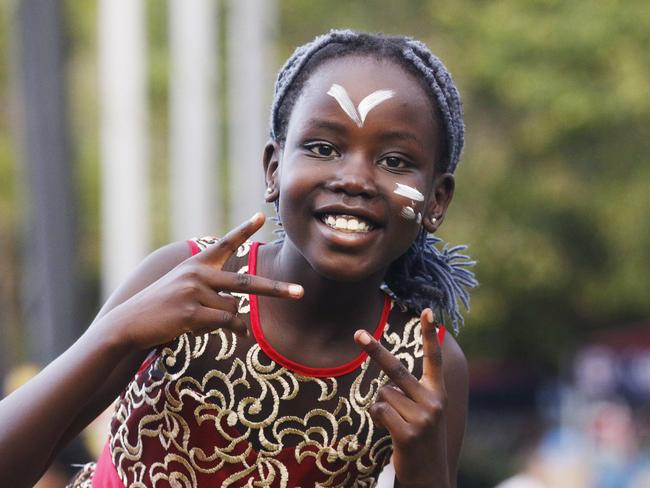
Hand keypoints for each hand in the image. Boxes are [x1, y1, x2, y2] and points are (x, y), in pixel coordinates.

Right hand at [103, 213, 303, 349]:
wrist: (130, 322)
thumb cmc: (162, 308)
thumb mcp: (185, 288)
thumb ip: (212, 291)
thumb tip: (241, 315)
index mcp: (198, 264)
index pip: (225, 243)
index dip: (244, 230)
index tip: (261, 216)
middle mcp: (198, 273)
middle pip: (246, 282)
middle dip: (276, 290)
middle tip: (300, 292)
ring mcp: (195, 292)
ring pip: (233, 308)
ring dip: (227, 320)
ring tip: (200, 321)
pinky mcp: (192, 311)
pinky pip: (225, 322)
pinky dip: (230, 329)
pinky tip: (213, 330)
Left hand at [354, 309, 448, 487]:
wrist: (431, 476)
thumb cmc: (422, 437)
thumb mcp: (427, 412)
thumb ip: (413, 391)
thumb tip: (384, 381)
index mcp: (438, 392)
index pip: (434, 358)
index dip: (430, 334)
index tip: (428, 310)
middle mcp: (433, 401)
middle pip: (396, 369)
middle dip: (374, 350)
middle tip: (357, 333)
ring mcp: (422, 418)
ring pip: (383, 394)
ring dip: (382, 406)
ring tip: (396, 423)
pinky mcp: (408, 433)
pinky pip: (378, 411)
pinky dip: (377, 417)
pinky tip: (390, 430)